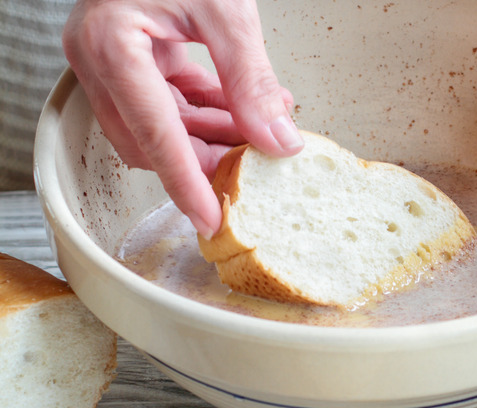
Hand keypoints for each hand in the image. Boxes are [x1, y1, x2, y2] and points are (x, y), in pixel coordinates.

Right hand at [62, 0, 303, 238]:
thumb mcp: (225, 10)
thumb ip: (252, 80)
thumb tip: (278, 141)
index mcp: (113, 45)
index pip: (154, 134)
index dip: (185, 182)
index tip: (210, 218)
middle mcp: (99, 59)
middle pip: (154, 140)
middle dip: (208, 158)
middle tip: (258, 164)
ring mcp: (109, 62)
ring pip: (162, 128)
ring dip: (213, 136)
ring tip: (261, 132)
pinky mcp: (128, 60)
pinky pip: (166, 105)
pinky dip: (205, 112)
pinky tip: (242, 111)